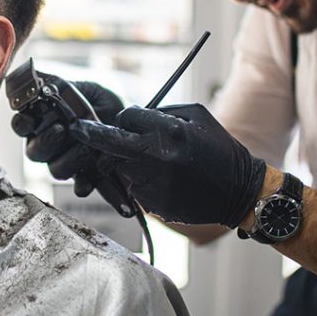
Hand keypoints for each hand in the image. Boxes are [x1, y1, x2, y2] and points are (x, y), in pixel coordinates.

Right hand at [11, 79, 122, 196]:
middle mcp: (51, 144)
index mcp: (45, 121)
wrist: (137, 126)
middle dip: (46, 141)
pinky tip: (89, 180)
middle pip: (33, 151)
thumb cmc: (108, 105)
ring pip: (53, 169)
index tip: (30, 119)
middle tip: (62, 129)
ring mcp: (66, 162)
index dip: (22, 124)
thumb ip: (63, 84)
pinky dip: (82, 184)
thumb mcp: (89, 89)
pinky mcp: (85, 177)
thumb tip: (38, 75)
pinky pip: (78, 186)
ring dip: (67, 160)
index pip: (22, 125)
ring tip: (86, 149)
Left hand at [70, 103, 266, 227]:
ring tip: (155, 162)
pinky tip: (166, 181)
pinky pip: (134, 188)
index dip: (125, 117)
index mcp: (168, 131)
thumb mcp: (195, 116)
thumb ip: (161, 112)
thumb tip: (131, 114)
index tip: (123, 120)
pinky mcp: (154, 203)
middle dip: (95, 136)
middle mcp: (156, 157)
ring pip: (120, 167)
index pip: (126, 117)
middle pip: (110, 143)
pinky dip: (141, 182)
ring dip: (127, 162)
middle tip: (77, 129)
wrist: (240, 191)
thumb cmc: (218, 149)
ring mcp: (153, 183)